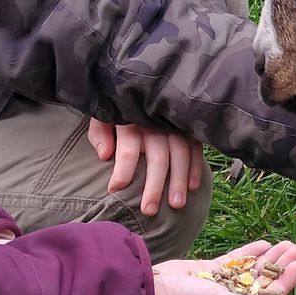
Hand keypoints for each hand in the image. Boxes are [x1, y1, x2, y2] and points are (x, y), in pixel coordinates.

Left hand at [87, 118, 203, 215]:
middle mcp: (153, 122)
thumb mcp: (102, 115)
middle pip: (157, 156)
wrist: (139, 83)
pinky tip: (193, 187)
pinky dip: (195, 167)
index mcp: (130, 120)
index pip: (127, 148)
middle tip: (149, 210)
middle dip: (154, 186)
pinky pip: (195, 147)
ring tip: (176, 205)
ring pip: (180, 153)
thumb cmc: (117, 107)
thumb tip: (104, 154)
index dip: (122, 171)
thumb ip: (100, 133)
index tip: (114, 190)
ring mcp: (173, 123)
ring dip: (179, 180)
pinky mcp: (186, 125)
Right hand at [151, 242, 295, 294]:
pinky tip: (264, 244)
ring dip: (271, 256)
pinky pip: (238, 260)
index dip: (287, 279)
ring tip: (287, 243)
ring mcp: (224, 284)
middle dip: (283, 264)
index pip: (271, 294)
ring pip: (254, 268)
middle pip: (266, 279)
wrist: (160, 290)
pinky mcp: (213, 270)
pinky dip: (251, 252)